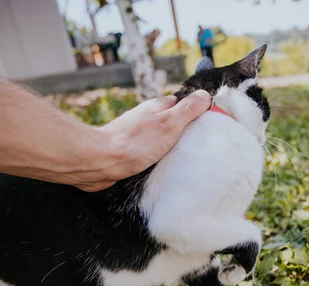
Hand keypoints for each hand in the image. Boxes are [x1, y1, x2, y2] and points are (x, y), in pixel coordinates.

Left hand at [73, 90, 210, 191]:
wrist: (100, 162)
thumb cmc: (136, 142)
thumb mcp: (169, 123)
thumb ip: (188, 109)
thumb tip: (205, 95)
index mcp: (157, 107)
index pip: (182, 104)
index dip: (195, 112)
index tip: (208, 125)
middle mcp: (146, 118)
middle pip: (171, 122)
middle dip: (183, 132)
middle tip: (197, 145)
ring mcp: (136, 134)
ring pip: (160, 138)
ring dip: (170, 147)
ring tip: (182, 159)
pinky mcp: (129, 151)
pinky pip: (149, 153)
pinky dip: (158, 158)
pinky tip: (162, 167)